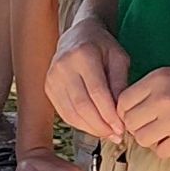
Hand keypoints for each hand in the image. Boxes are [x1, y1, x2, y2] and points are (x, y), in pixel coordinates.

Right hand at [44, 21, 131, 141]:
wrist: (77, 35)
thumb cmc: (102, 46)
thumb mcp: (119, 58)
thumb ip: (121, 83)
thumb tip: (121, 113)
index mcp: (82, 55)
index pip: (97, 92)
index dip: (109, 114)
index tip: (122, 128)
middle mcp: (63, 66)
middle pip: (82, 105)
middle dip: (101, 125)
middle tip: (116, 135)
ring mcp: (52, 78)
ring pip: (71, 113)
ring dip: (91, 128)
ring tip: (107, 133)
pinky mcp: (48, 88)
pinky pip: (64, 113)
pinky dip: (80, 124)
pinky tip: (93, 126)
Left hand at [116, 67, 169, 158]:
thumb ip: (151, 88)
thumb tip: (129, 107)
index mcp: (159, 78)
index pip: (123, 100)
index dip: (124, 111)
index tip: (133, 115)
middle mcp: (163, 98)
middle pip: (130, 122)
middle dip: (136, 126)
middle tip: (149, 125)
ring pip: (142, 139)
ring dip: (150, 139)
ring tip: (162, 133)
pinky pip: (160, 151)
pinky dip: (164, 149)